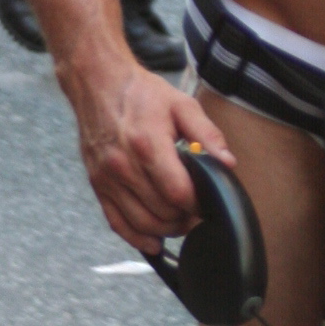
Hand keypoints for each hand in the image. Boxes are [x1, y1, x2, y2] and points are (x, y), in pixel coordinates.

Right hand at [72, 64, 235, 252]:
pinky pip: (117, 223)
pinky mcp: (97, 185)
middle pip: (162, 213)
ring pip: (142, 224)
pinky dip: (137, 238)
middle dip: (185, 217)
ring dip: (166, 230)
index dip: (198, 204)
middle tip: (197, 210)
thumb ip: (208, 135)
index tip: (207, 201)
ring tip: (181, 219)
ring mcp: (107, 179)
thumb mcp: (182, 105)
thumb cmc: (141, 94)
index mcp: (147, 144)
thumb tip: (227, 164)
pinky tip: (154, 241)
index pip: (178, 193)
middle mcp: (123, 166)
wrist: (98, 84)